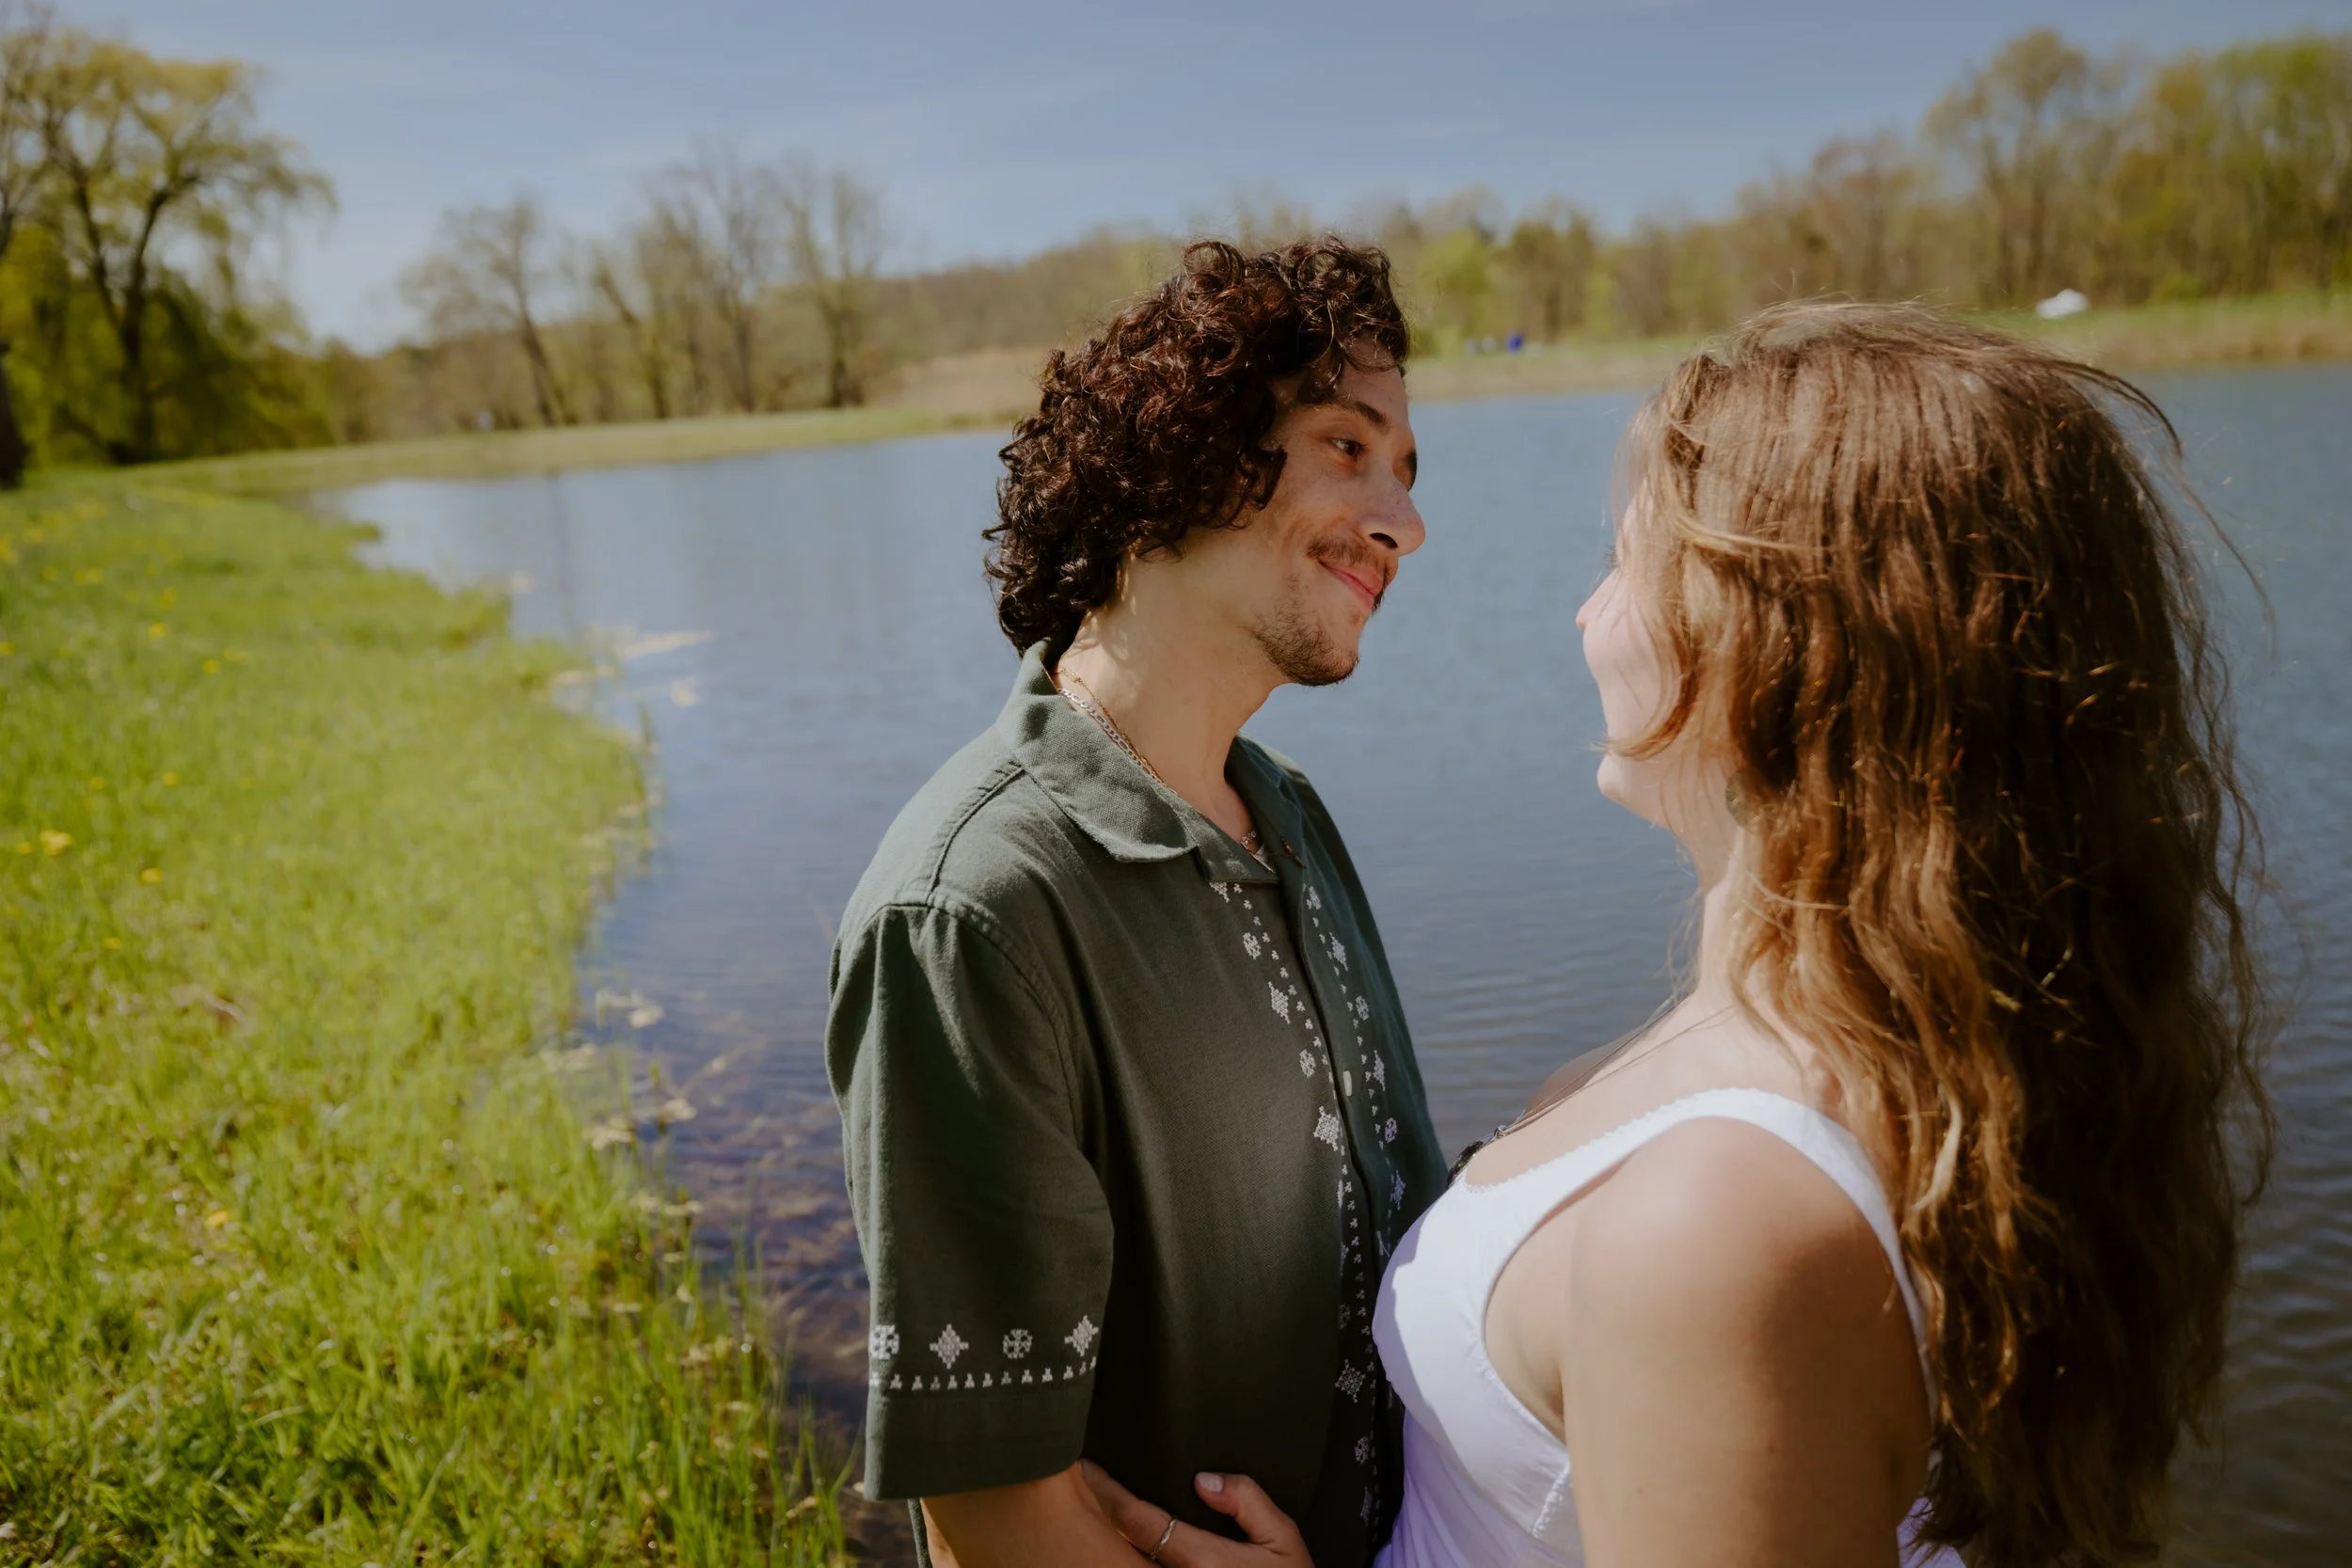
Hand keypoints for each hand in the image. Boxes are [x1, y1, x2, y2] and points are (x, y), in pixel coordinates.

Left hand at [1080, 1460, 1313, 1567]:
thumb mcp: (1283, 1539)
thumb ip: (1248, 1501)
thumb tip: (1204, 1479)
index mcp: (1201, 1560)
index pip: (1137, 1521)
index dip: (1108, 1492)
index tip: (1088, 1467)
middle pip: (1124, 1542)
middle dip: (1103, 1510)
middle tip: (1087, 1478)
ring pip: (1129, 1560)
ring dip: (1113, 1533)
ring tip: (1100, 1502)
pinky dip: (1131, 1551)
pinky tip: (1127, 1535)